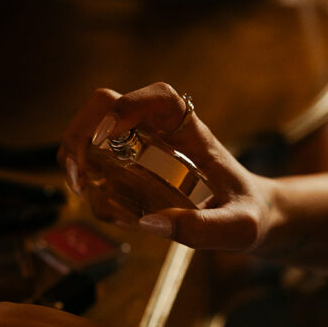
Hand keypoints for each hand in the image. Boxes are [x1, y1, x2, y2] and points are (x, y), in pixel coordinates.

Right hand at [59, 81, 274, 250]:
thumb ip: (203, 229)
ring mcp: (144, 146)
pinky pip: (96, 157)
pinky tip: (97, 202)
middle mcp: (162, 132)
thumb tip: (150, 223)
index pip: (160, 97)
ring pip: (93, 127)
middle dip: (81, 132)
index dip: (129, 105)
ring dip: (75, 153)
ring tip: (81, 190)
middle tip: (78, 175)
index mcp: (192, 135)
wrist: (252, 215)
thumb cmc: (249, 214)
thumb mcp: (238, 229)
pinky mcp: (132, 164)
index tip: (106, 137)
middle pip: (108, 104)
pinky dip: (84, 175)